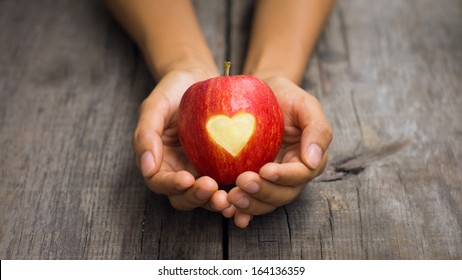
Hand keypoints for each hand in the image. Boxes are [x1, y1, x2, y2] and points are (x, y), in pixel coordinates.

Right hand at [132, 70, 230, 211]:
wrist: (199, 79)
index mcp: (159, 162)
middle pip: (184, 197)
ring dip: (215, 201)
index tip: (186, 179)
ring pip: (207, 197)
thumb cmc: (173, 91)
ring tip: (228, 197)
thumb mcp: (154, 106)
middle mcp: (179, 172)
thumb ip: (145, 135)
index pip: (160, 182)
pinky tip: (246, 187)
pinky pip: (229, 184)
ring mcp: (202, 171)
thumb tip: (147, 167)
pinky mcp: (223, 168)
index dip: (171, 186)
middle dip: (196, 198)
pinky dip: (235, 191)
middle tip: (211, 188)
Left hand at [226, 76, 332, 227]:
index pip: (300, 175)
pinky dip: (239, 210)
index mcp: (307, 159)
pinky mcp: (251, 182)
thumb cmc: (284, 96)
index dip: (284, 176)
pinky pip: (247, 200)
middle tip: (242, 182)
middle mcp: (290, 176)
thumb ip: (317, 130)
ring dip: (249, 205)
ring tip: (232, 198)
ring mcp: (269, 182)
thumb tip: (313, 160)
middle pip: (282, 195)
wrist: (256, 94)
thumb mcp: (305, 104)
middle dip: (263, 193)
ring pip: (264, 203)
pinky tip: (227, 210)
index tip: (266, 170)